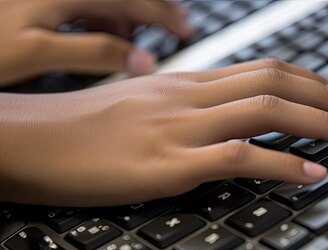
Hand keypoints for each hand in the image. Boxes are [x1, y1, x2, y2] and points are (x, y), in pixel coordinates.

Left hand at [0, 0, 190, 85]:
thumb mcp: (37, 53)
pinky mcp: (49, 4)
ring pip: (108, 0)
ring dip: (126, 18)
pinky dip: (103, 19)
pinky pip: (89, 5)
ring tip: (131, 43)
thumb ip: (94, 54)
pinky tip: (101, 34)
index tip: (185, 32)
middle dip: (152, 11)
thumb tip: (140, 62)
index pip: (131, 0)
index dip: (163, 15)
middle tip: (176, 31)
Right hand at [0, 59, 327, 205]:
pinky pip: (238, 158)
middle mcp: (189, 97)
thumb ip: (187, 107)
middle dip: (326, 98)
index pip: (261, 69)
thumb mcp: (142, 105)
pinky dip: (282, 165)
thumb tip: (226, 118)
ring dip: (318, 125)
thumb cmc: (81, 127)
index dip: (308, 80)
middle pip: (274, 84)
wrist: (28, 139)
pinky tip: (311, 174)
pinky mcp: (168, 165)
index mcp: (184, 82)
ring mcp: (180, 129)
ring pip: (265, 113)